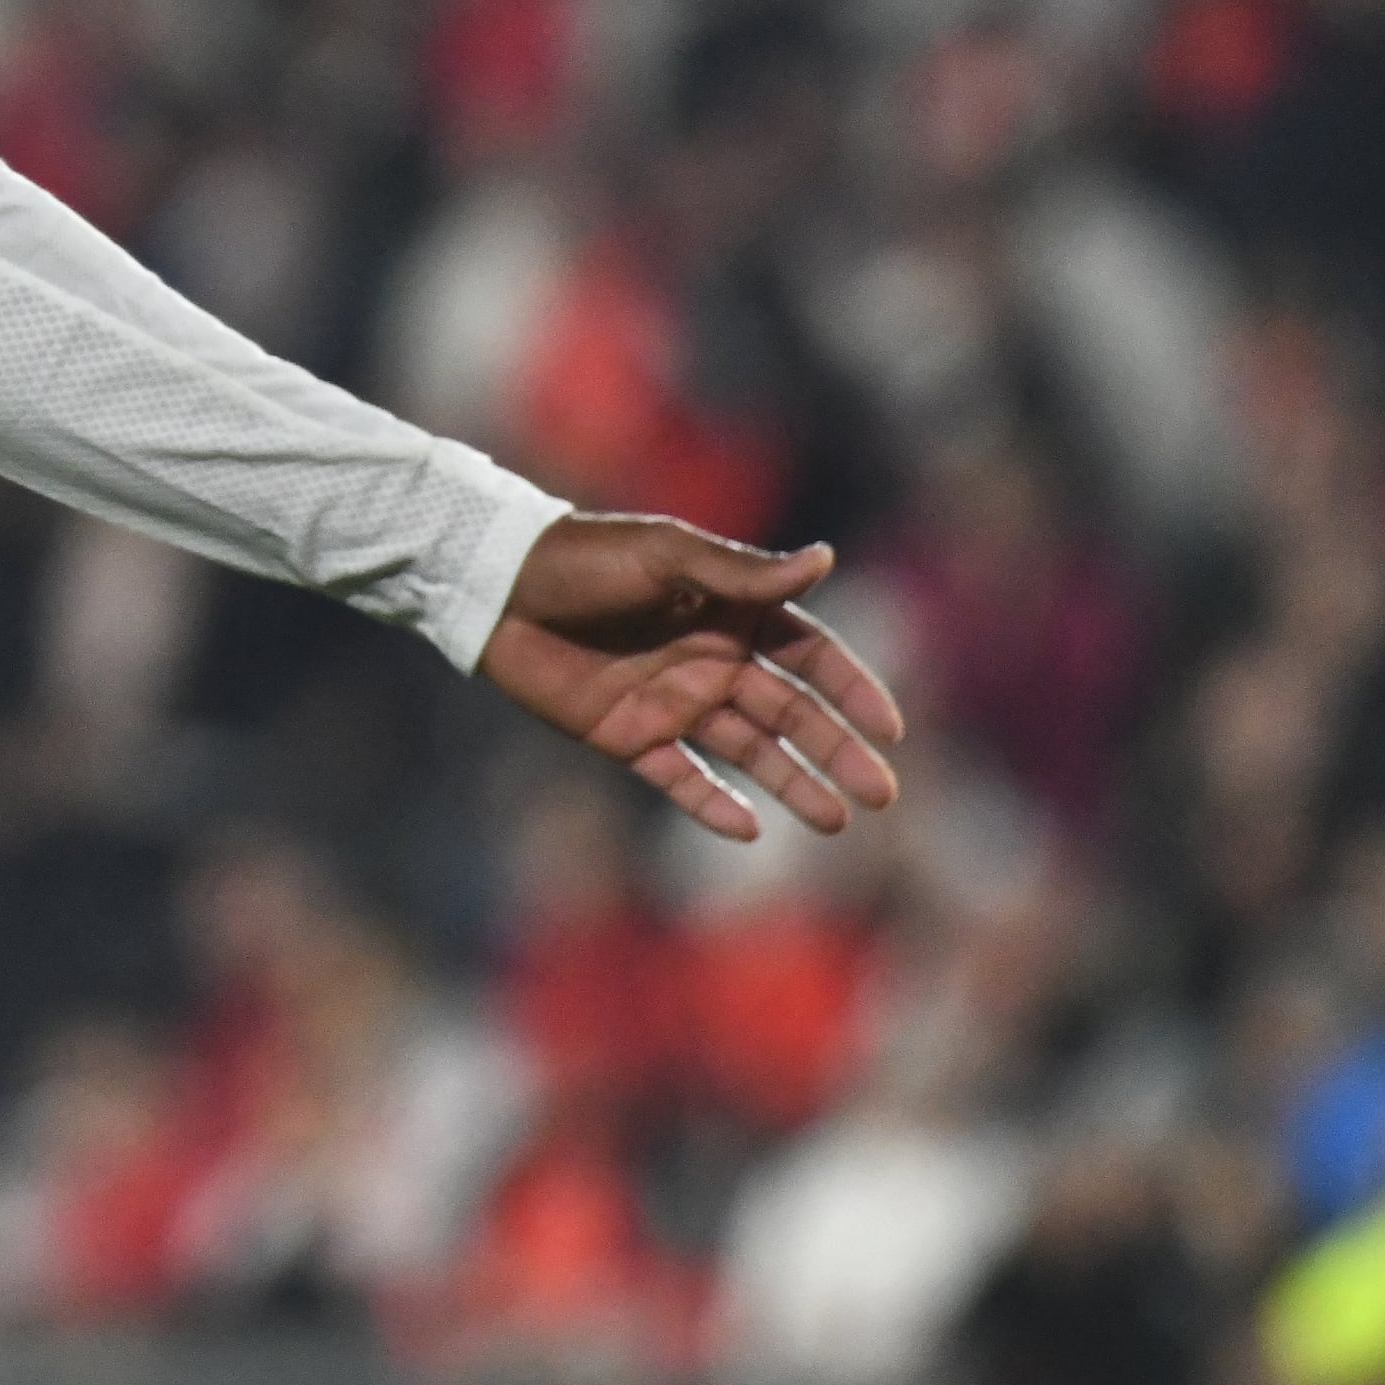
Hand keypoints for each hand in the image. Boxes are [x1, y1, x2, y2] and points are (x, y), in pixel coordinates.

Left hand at [477, 515, 905, 841]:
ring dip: (792, 783)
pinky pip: (680, 778)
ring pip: (748, 751)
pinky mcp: (628, 734)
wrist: (494, 585)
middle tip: (881, 795)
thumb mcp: (665, 555)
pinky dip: (712, 805)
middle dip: (837, 751)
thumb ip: (741, 572)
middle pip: (790, 713)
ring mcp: (672, 700)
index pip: (809, 654)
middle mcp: (710, 658)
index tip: (890, 730)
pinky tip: (749, 829)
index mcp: (729, 610)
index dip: (852, 690)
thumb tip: (827, 558)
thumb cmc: (582, 557)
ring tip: (835, 821)